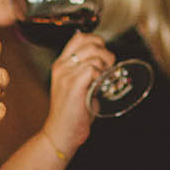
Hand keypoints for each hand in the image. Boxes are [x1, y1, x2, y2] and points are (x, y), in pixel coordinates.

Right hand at [43, 32, 114, 152]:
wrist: (62, 132)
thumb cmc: (73, 111)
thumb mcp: (76, 85)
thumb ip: (86, 71)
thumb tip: (107, 61)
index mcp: (61, 64)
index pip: (79, 37)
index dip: (96, 41)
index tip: (103, 55)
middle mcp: (62, 66)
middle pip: (90, 43)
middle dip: (106, 53)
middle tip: (108, 69)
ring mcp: (66, 75)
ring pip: (94, 56)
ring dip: (105, 66)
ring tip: (103, 79)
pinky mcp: (73, 86)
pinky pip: (92, 69)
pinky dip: (100, 76)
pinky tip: (98, 86)